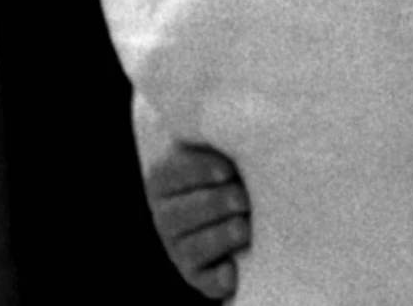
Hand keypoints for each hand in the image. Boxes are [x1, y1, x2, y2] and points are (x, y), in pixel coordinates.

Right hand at [147, 141, 250, 299]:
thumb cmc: (236, 168)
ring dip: (219, 237)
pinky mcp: (201, 275)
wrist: (247, 205)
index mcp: (165, 181)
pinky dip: (218, 278)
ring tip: (244, 226)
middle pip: (178, 214)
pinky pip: (206, 280)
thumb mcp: (225, 150)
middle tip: (242, 199)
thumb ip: (224, 140)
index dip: (196, 172)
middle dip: (213, 205)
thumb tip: (243, 132)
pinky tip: (233, 270)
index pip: (169, 174)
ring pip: (192, 248)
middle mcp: (167, 217)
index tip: (227, 170)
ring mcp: (181, 249)